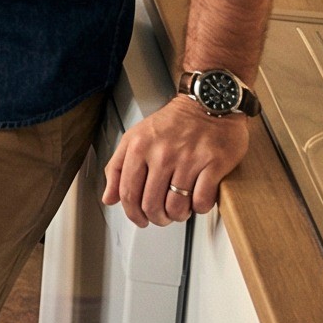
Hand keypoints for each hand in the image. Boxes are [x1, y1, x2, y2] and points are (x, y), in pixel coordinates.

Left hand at [102, 96, 250, 225]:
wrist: (209, 103)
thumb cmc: (173, 123)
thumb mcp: (136, 138)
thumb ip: (118, 167)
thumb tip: (109, 198)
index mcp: (138, 147)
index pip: (128, 192)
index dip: (132, 213)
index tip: (139, 219)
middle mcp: (161, 153)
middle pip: (152, 204)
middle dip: (156, 218)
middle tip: (162, 218)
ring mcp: (188, 159)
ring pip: (177, 207)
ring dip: (178, 216)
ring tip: (180, 210)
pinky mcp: (213, 164)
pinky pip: (202, 201)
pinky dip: (199, 208)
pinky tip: (197, 200)